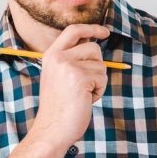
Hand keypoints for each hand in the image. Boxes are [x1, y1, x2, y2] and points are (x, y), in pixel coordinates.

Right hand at [29, 24, 110, 149]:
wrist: (52, 129)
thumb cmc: (59, 107)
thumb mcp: (59, 76)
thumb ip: (72, 60)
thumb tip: (95, 46)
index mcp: (51, 55)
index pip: (73, 30)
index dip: (91, 28)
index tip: (105, 32)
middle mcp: (58, 57)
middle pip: (94, 48)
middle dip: (97, 67)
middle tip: (84, 86)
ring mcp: (68, 66)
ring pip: (100, 65)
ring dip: (97, 81)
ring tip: (82, 95)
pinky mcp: (80, 77)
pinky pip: (102, 78)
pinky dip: (98, 91)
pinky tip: (85, 100)